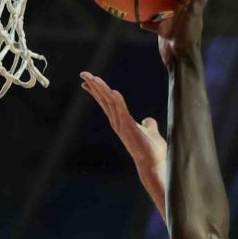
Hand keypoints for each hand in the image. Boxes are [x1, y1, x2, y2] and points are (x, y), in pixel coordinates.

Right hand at [80, 72, 167, 203]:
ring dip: (101, 89)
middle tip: (83, 74)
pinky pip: (122, 110)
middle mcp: (118, 122)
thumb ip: (148, 125)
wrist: (153, 164)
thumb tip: (148, 120)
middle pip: (104, 100)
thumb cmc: (152, 151)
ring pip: (109, 102)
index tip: (88, 82)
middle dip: (94, 86)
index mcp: (121, 121)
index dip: (98, 91)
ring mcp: (122, 125)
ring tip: (92, 78)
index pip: (107, 103)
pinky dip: (117, 100)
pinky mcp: (129, 127)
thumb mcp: (150, 132)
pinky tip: (113, 91)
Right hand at [140, 0, 217, 67]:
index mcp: (193, 5)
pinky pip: (152, 21)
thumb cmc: (188, 35)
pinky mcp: (163, 29)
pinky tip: (135, 12)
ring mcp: (173, 19)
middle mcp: (183, 10)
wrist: (178, 58)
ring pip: (165, 5)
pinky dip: (145, 18)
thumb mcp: (193, 13)